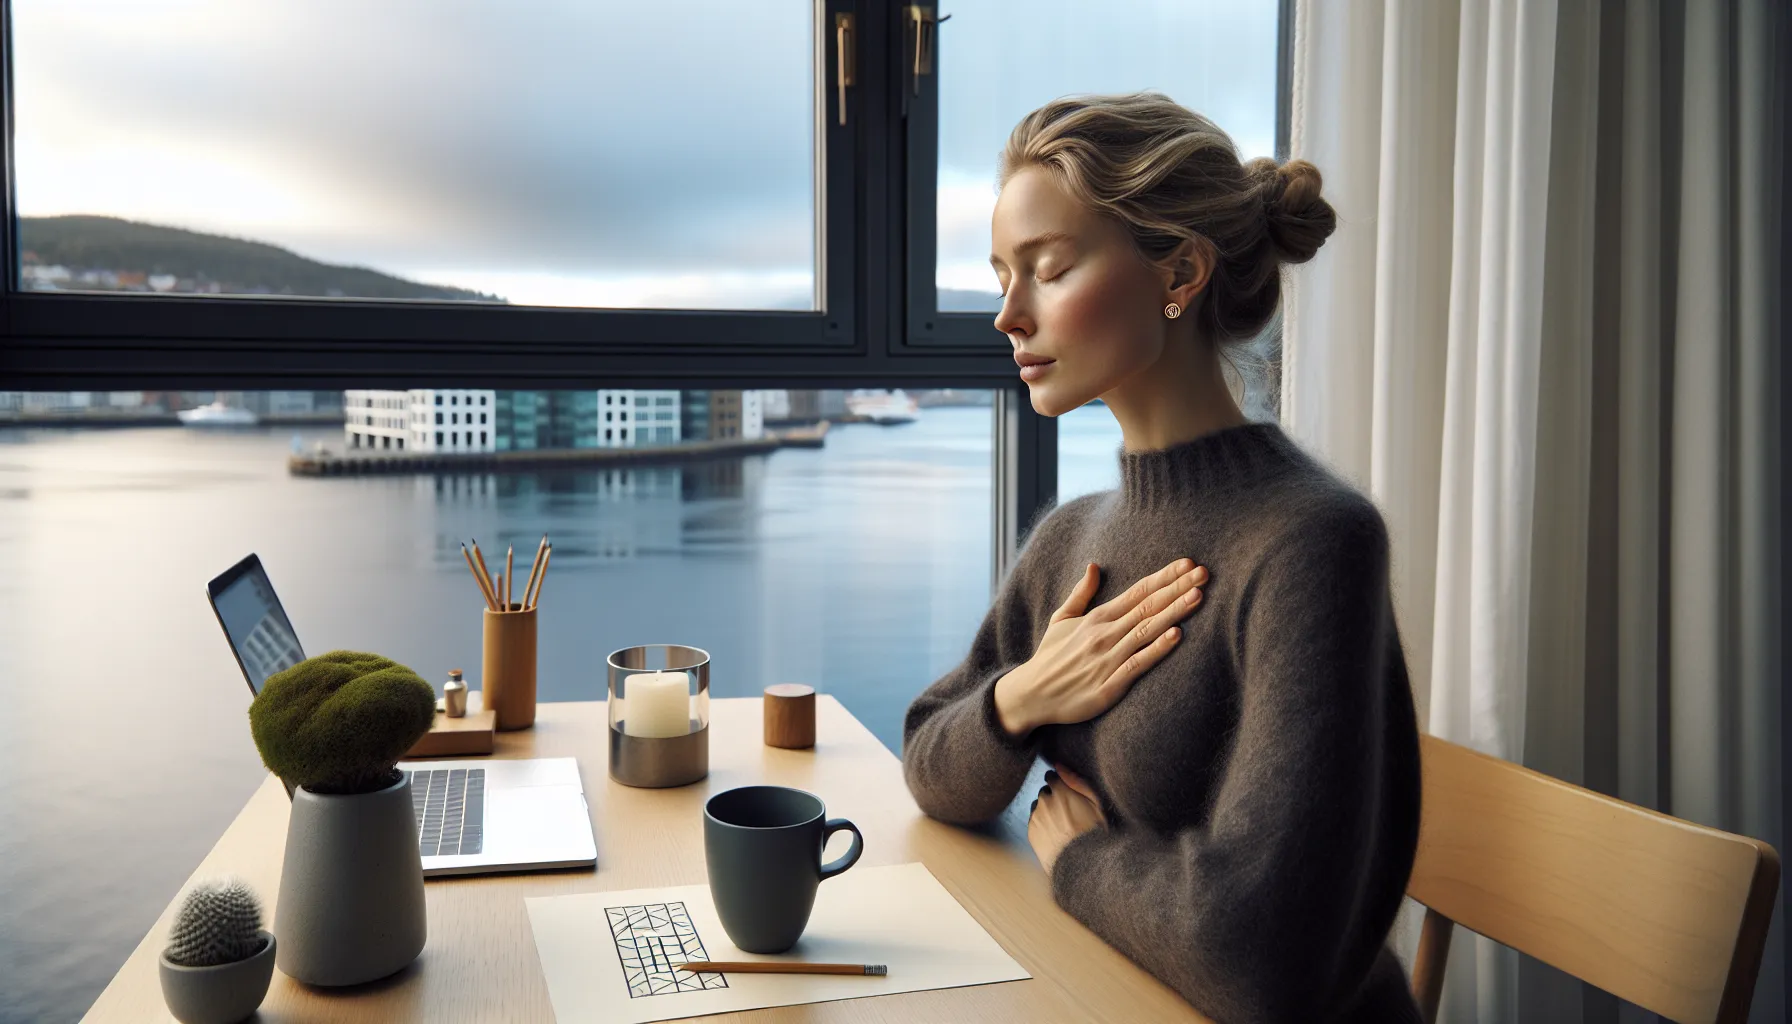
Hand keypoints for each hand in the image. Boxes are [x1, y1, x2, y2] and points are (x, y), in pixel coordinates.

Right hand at [994, 558, 1207, 736]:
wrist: (1031, 694)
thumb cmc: (1049, 656)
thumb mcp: (1060, 619)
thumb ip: (1081, 593)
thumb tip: (1094, 565)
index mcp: (1096, 618)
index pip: (1137, 591)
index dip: (1164, 577)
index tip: (1187, 563)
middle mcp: (1104, 634)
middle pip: (1147, 606)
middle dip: (1177, 588)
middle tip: (1204, 572)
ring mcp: (1107, 659)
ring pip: (1146, 631)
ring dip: (1173, 612)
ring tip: (1198, 596)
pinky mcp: (1109, 685)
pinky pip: (1137, 664)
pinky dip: (1157, 649)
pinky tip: (1176, 635)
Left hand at [1028, 763, 1106, 874]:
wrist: (1081, 863)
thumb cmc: (1093, 833)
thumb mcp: (1096, 804)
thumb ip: (1077, 781)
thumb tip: (1058, 765)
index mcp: (1061, 791)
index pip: (1052, 775)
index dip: (1061, 784)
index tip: (1068, 793)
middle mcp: (1045, 801)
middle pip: (1044, 791)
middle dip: (1053, 797)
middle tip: (1067, 812)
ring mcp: (1036, 817)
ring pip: (1038, 805)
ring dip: (1046, 810)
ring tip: (1061, 824)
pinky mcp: (1031, 831)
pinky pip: (1033, 820)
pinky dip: (1041, 823)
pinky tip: (1055, 833)